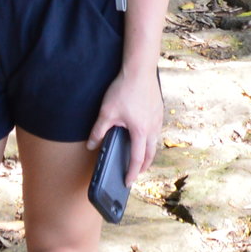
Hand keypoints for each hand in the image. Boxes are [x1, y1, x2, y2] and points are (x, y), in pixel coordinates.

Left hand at [88, 67, 163, 184]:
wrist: (140, 69)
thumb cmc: (124, 89)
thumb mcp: (107, 112)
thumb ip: (98, 131)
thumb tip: (91, 145)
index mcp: (140, 132)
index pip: (137, 159)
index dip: (131, 173)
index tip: (127, 182)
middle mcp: (152, 128)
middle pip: (150, 154)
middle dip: (143, 166)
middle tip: (135, 173)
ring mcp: (158, 119)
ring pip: (155, 142)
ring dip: (148, 152)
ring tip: (140, 156)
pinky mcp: (159, 110)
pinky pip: (156, 130)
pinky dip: (150, 139)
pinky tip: (144, 134)